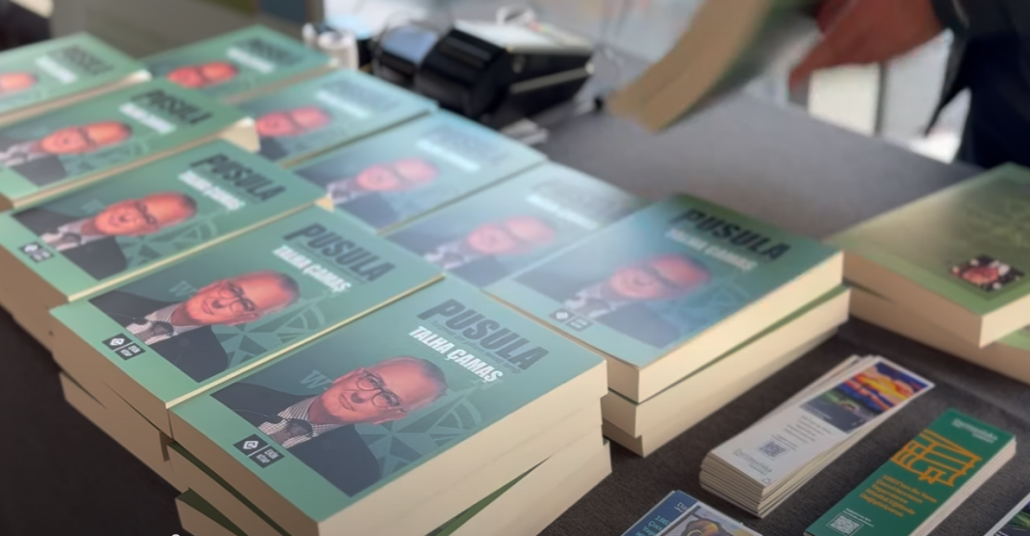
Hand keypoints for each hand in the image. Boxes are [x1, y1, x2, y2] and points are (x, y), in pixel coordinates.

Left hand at [789, 0, 943, 87]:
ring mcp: (892, 48)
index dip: (808, 65)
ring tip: (830, 56)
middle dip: (822, 64)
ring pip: (858, 60)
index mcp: (863, 23)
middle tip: (807, 67)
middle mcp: (875, 42)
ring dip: (840, 60)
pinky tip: (860, 49)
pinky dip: (860, 56)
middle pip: (841, 60)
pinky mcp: (906, 48)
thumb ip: (838, 3)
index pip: (828, 49)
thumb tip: (824, 18)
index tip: (791, 79)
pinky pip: (875, 57)